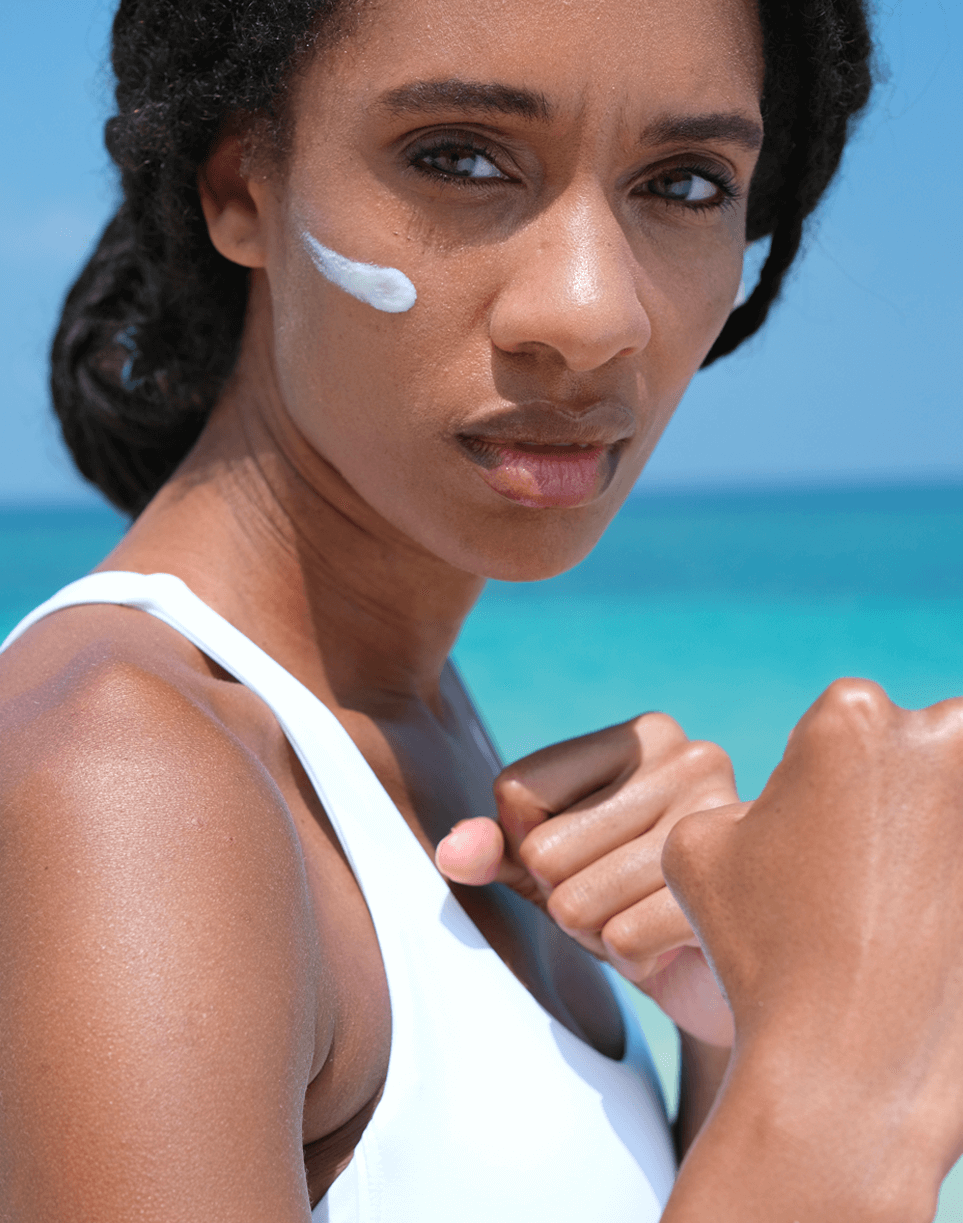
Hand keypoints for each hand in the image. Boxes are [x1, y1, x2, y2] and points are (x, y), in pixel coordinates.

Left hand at [436, 713, 737, 1044]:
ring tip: (644, 922)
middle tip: (620, 901)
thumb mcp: (550, 868)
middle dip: (564, 898)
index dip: (525, 846)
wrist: (723, 974)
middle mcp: (690, 758)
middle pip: (542, 849)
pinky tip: (670, 950)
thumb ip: (496, 848)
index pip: (516, 790)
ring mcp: (721, 820)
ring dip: (596, 934)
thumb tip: (452, 853)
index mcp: (643, 736)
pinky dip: (632, 961)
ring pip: (575, 901)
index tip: (583, 858)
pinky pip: (622, 939)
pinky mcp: (735, 889)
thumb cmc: (629, 902)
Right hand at [661, 679, 962, 1216]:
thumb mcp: (697, 847)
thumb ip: (733, 798)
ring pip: (956, 802)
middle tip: (867, 877)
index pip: (842, 729)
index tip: (821, 845)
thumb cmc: (764, 952)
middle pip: (921, 748)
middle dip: (899, 801)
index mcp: (850, 717)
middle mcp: (943, 739)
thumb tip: (774, 803)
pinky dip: (953, 888)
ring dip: (936, 840)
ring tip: (905, 907)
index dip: (823, 788)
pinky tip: (933, 931)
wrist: (850, 1072)